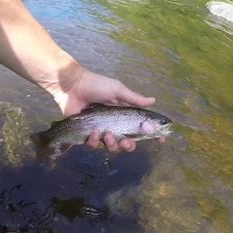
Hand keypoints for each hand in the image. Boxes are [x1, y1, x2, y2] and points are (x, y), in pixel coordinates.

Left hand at [50, 68, 165, 151]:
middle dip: (129, 146)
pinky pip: (93, 145)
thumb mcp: (117, 90)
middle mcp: (114, 125)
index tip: (160, 140)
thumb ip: (134, 99)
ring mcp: (100, 131)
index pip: (140, 128)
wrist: (73, 86)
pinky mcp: (86, 134)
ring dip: (112, 144)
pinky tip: (93, 131)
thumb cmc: (96, 85)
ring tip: (108, 135)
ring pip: (111, 147)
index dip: (151, 135)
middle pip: (127, 143)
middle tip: (127, 143)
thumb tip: (153, 101)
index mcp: (123, 114)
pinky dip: (94, 140)